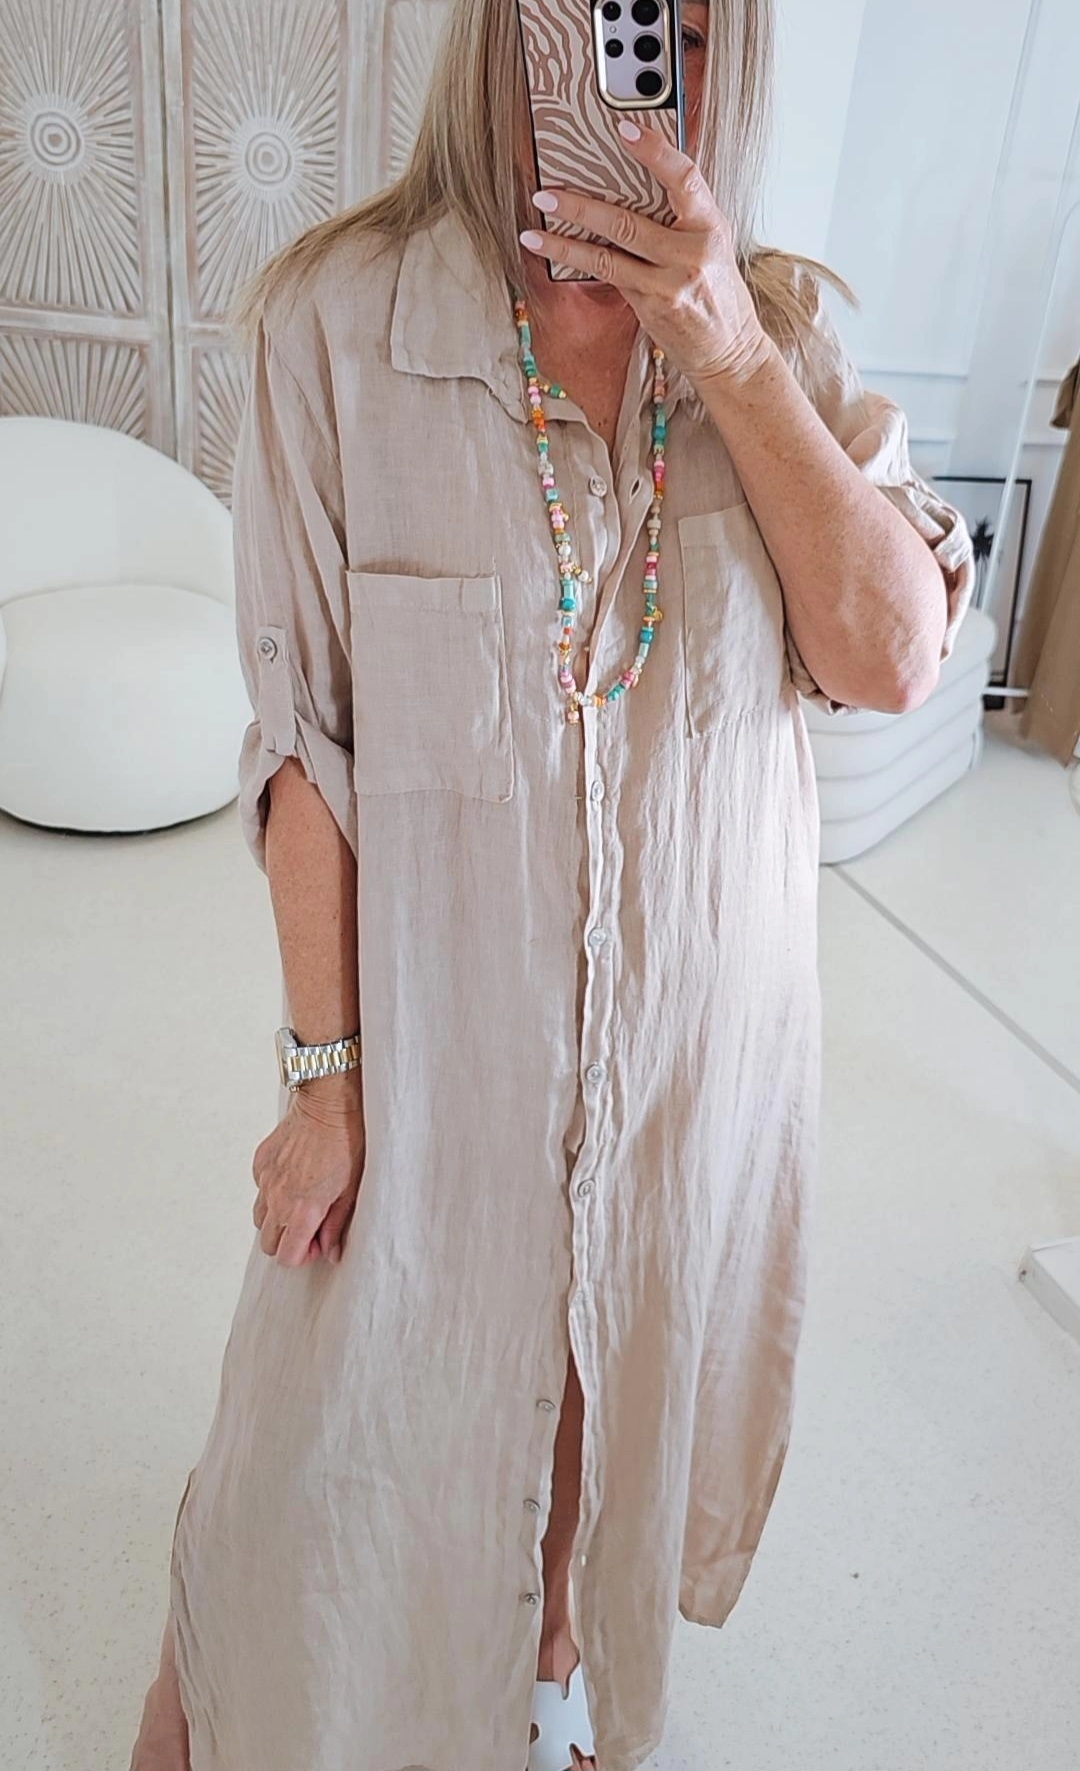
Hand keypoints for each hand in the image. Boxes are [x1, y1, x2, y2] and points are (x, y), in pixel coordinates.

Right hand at [251, 1079, 365, 1267]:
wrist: (327, 1103)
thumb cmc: (347, 1143)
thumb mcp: (351, 1189)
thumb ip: (337, 1225)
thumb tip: (331, 1253)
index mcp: (302, 1211)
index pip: (286, 1257)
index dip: (303, 1255)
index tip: (317, 1241)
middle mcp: (278, 1199)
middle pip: (269, 1243)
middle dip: (288, 1241)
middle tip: (310, 1225)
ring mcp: (265, 1180)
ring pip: (260, 1218)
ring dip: (277, 1219)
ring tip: (300, 1202)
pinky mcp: (260, 1162)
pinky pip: (260, 1190)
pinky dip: (272, 1192)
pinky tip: (294, 1178)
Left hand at [519, 117, 772, 388]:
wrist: (729, 348)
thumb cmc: (717, 290)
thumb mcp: (712, 243)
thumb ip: (684, 214)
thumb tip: (634, 180)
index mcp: (712, 225)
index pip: (685, 178)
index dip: (654, 151)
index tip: (624, 128)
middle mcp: (692, 253)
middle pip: (628, 221)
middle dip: (581, 205)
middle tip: (547, 192)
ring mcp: (670, 283)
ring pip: (608, 253)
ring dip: (565, 239)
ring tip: (535, 226)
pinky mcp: (651, 306)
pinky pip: (609, 275)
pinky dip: (578, 260)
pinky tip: (551, 251)